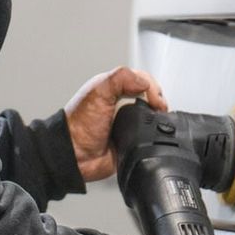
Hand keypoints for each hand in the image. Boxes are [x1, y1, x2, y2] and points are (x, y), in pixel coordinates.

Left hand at [65, 67, 168, 181]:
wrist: (76, 156)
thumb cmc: (80, 125)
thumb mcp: (98, 91)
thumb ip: (121, 78)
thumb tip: (145, 83)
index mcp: (112, 88)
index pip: (141, 79)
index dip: (152, 86)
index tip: (154, 98)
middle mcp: (120, 103)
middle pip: (150, 96)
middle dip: (158, 100)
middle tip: (158, 108)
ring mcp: (127, 122)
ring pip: (152, 115)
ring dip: (158, 117)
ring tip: (158, 119)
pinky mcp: (131, 139)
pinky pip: (149, 135)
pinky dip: (154, 133)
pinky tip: (153, 133)